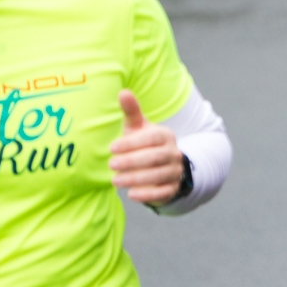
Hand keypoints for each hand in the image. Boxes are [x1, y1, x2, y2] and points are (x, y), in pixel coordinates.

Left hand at [109, 90, 184, 205]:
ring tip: (115, 180)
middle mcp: (174, 152)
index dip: (132, 143)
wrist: (164, 167)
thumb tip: (123, 92)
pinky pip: (163, 192)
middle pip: (155, 157)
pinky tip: (131, 194)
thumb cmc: (144, 144)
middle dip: (132, 161)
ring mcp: (175, 171)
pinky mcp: (172, 188)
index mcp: (166, 136)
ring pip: (158, 175)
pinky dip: (148, 194)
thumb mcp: (138, 128)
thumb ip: (131, 111)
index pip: (152, 138)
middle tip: (111, 164)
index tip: (112, 148)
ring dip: (136, 178)